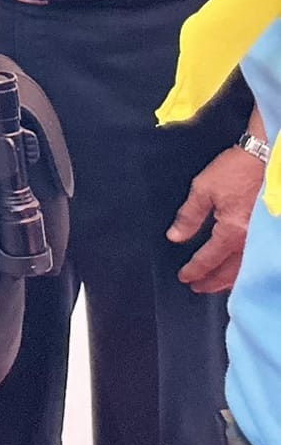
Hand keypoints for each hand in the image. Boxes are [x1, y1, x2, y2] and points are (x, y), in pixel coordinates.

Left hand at [171, 144, 264, 294]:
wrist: (266, 156)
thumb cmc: (236, 169)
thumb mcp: (204, 188)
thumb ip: (189, 215)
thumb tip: (176, 236)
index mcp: (231, 230)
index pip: (208, 258)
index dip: (195, 270)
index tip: (185, 278)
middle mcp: (250, 240)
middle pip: (229, 271)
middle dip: (212, 282)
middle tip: (197, 288)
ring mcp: (264, 238)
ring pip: (246, 269)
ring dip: (230, 280)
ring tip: (216, 285)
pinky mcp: (270, 232)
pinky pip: (258, 259)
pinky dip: (246, 269)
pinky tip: (240, 271)